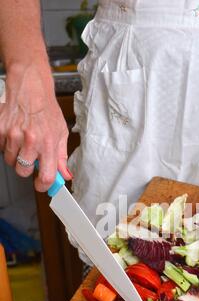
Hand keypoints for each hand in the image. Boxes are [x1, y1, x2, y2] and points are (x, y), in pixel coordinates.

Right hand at [0, 62, 71, 190]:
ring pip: (10, 161)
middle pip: (23, 171)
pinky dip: (7, 145)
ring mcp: (13, 135)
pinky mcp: (0, 129)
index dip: (43, 185)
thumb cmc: (46, 110)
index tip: (41, 185)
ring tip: (23, 141)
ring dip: (16, 155)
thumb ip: (62, 157)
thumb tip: (65, 175)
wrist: (30, 89)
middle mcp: (31, 140)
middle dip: (27, 167)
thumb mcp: (61, 134)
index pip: (46, 176)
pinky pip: (1, 148)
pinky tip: (14, 134)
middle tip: (31, 156)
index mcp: (48, 143)